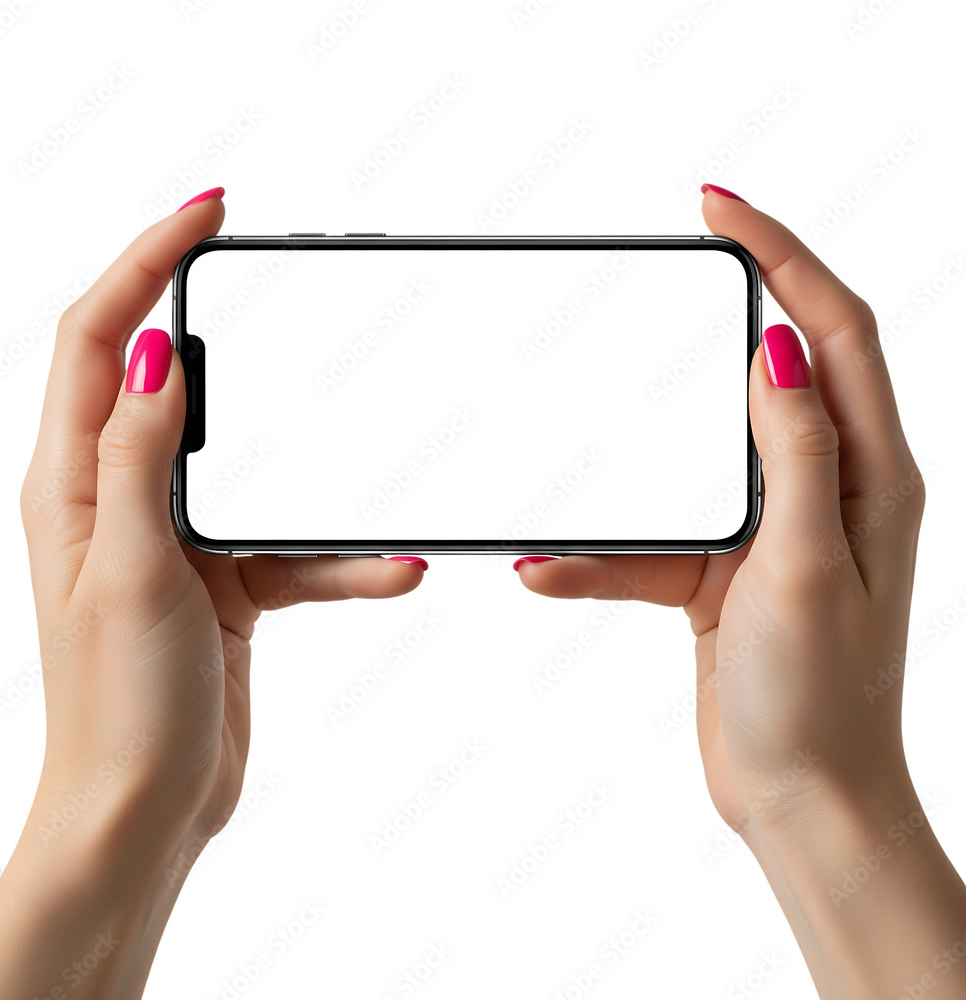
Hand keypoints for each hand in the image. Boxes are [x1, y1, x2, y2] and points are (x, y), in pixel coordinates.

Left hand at [0, 189, 426, 998]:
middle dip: (212, 318)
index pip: (98, 339)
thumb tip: (152, 355)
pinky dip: (343, 558)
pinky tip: (393, 570)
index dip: (143, 263)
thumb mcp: (133, 569)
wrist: (147, 805)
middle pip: (164, 378)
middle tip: (266, 271)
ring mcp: (179, 537)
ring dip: (312, 467)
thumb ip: (140, 459)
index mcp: (74, 483)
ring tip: (365, 452)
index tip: (203, 213)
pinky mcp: (228, 578)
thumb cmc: (120, 705)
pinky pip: (295, 545)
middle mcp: (120, 497)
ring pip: (251, 465)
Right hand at [513, 188, 965, 996]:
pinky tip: (547, 568)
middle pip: (775, 367)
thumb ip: (797, 454)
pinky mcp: (719, 568)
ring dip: (631, 456)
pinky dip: (599, 551)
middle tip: (674, 258)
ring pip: (694, 453)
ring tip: (581, 443)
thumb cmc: (819, 698)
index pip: (834, 330)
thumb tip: (780, 348)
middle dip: (724, 307)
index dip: (784, 256)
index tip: (721, 209)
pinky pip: (649, 537)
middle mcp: (824, 489)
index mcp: (867, 476)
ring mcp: (768, 528)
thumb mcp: (805, 567)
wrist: (803, 796)